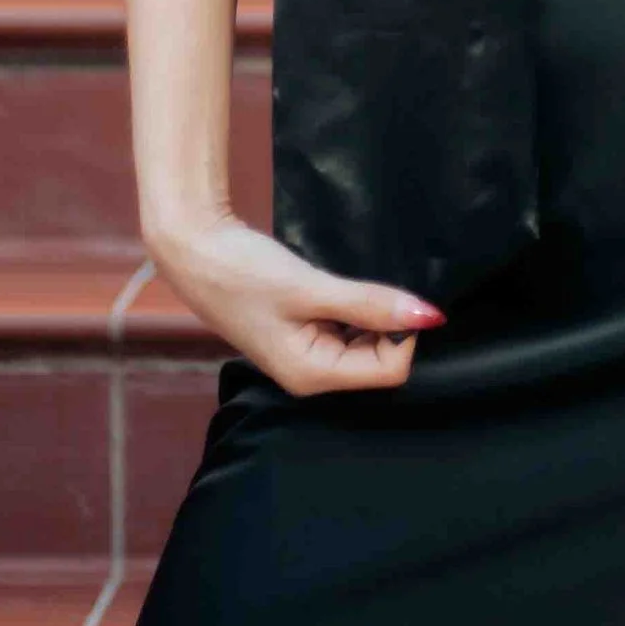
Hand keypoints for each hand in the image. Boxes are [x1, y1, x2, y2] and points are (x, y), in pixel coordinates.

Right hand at [146, 206, 443, 395]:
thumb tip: (430, 316)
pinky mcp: (302, 335)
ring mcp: (306, 356)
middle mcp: (312, 376)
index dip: (404, 332)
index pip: (390, 370)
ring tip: (350, 285)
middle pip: (380, 361)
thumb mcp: (310, 287)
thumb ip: (370, 304)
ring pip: (366, 344)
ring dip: (372, 315)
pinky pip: (347, 330)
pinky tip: (340, 287)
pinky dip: (354, 309)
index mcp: (313, 375)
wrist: (194, 250)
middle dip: (388, 324)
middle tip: (368, 286)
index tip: (393, 294)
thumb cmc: (242, 272)